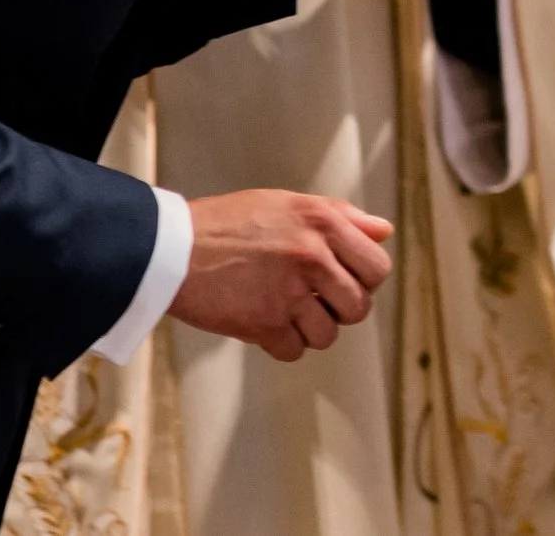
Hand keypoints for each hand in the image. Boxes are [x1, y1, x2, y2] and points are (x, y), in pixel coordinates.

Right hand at [168, 189, 394, 362]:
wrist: (171, 248)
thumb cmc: (227, 222)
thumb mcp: (289, 203)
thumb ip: (342, 216)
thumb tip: (383, 232)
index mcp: (323, 223)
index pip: (377, 267)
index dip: (366, 280)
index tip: (346, 282)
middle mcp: (312, 257)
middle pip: (358, 307)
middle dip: (340, 310)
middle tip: (316, 300)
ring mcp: (289, 293)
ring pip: (328, 334)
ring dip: (310, 330)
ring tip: (288, 312)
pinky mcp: (264, 324)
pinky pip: (294, 350)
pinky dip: (282, 344)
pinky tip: (266, 323)